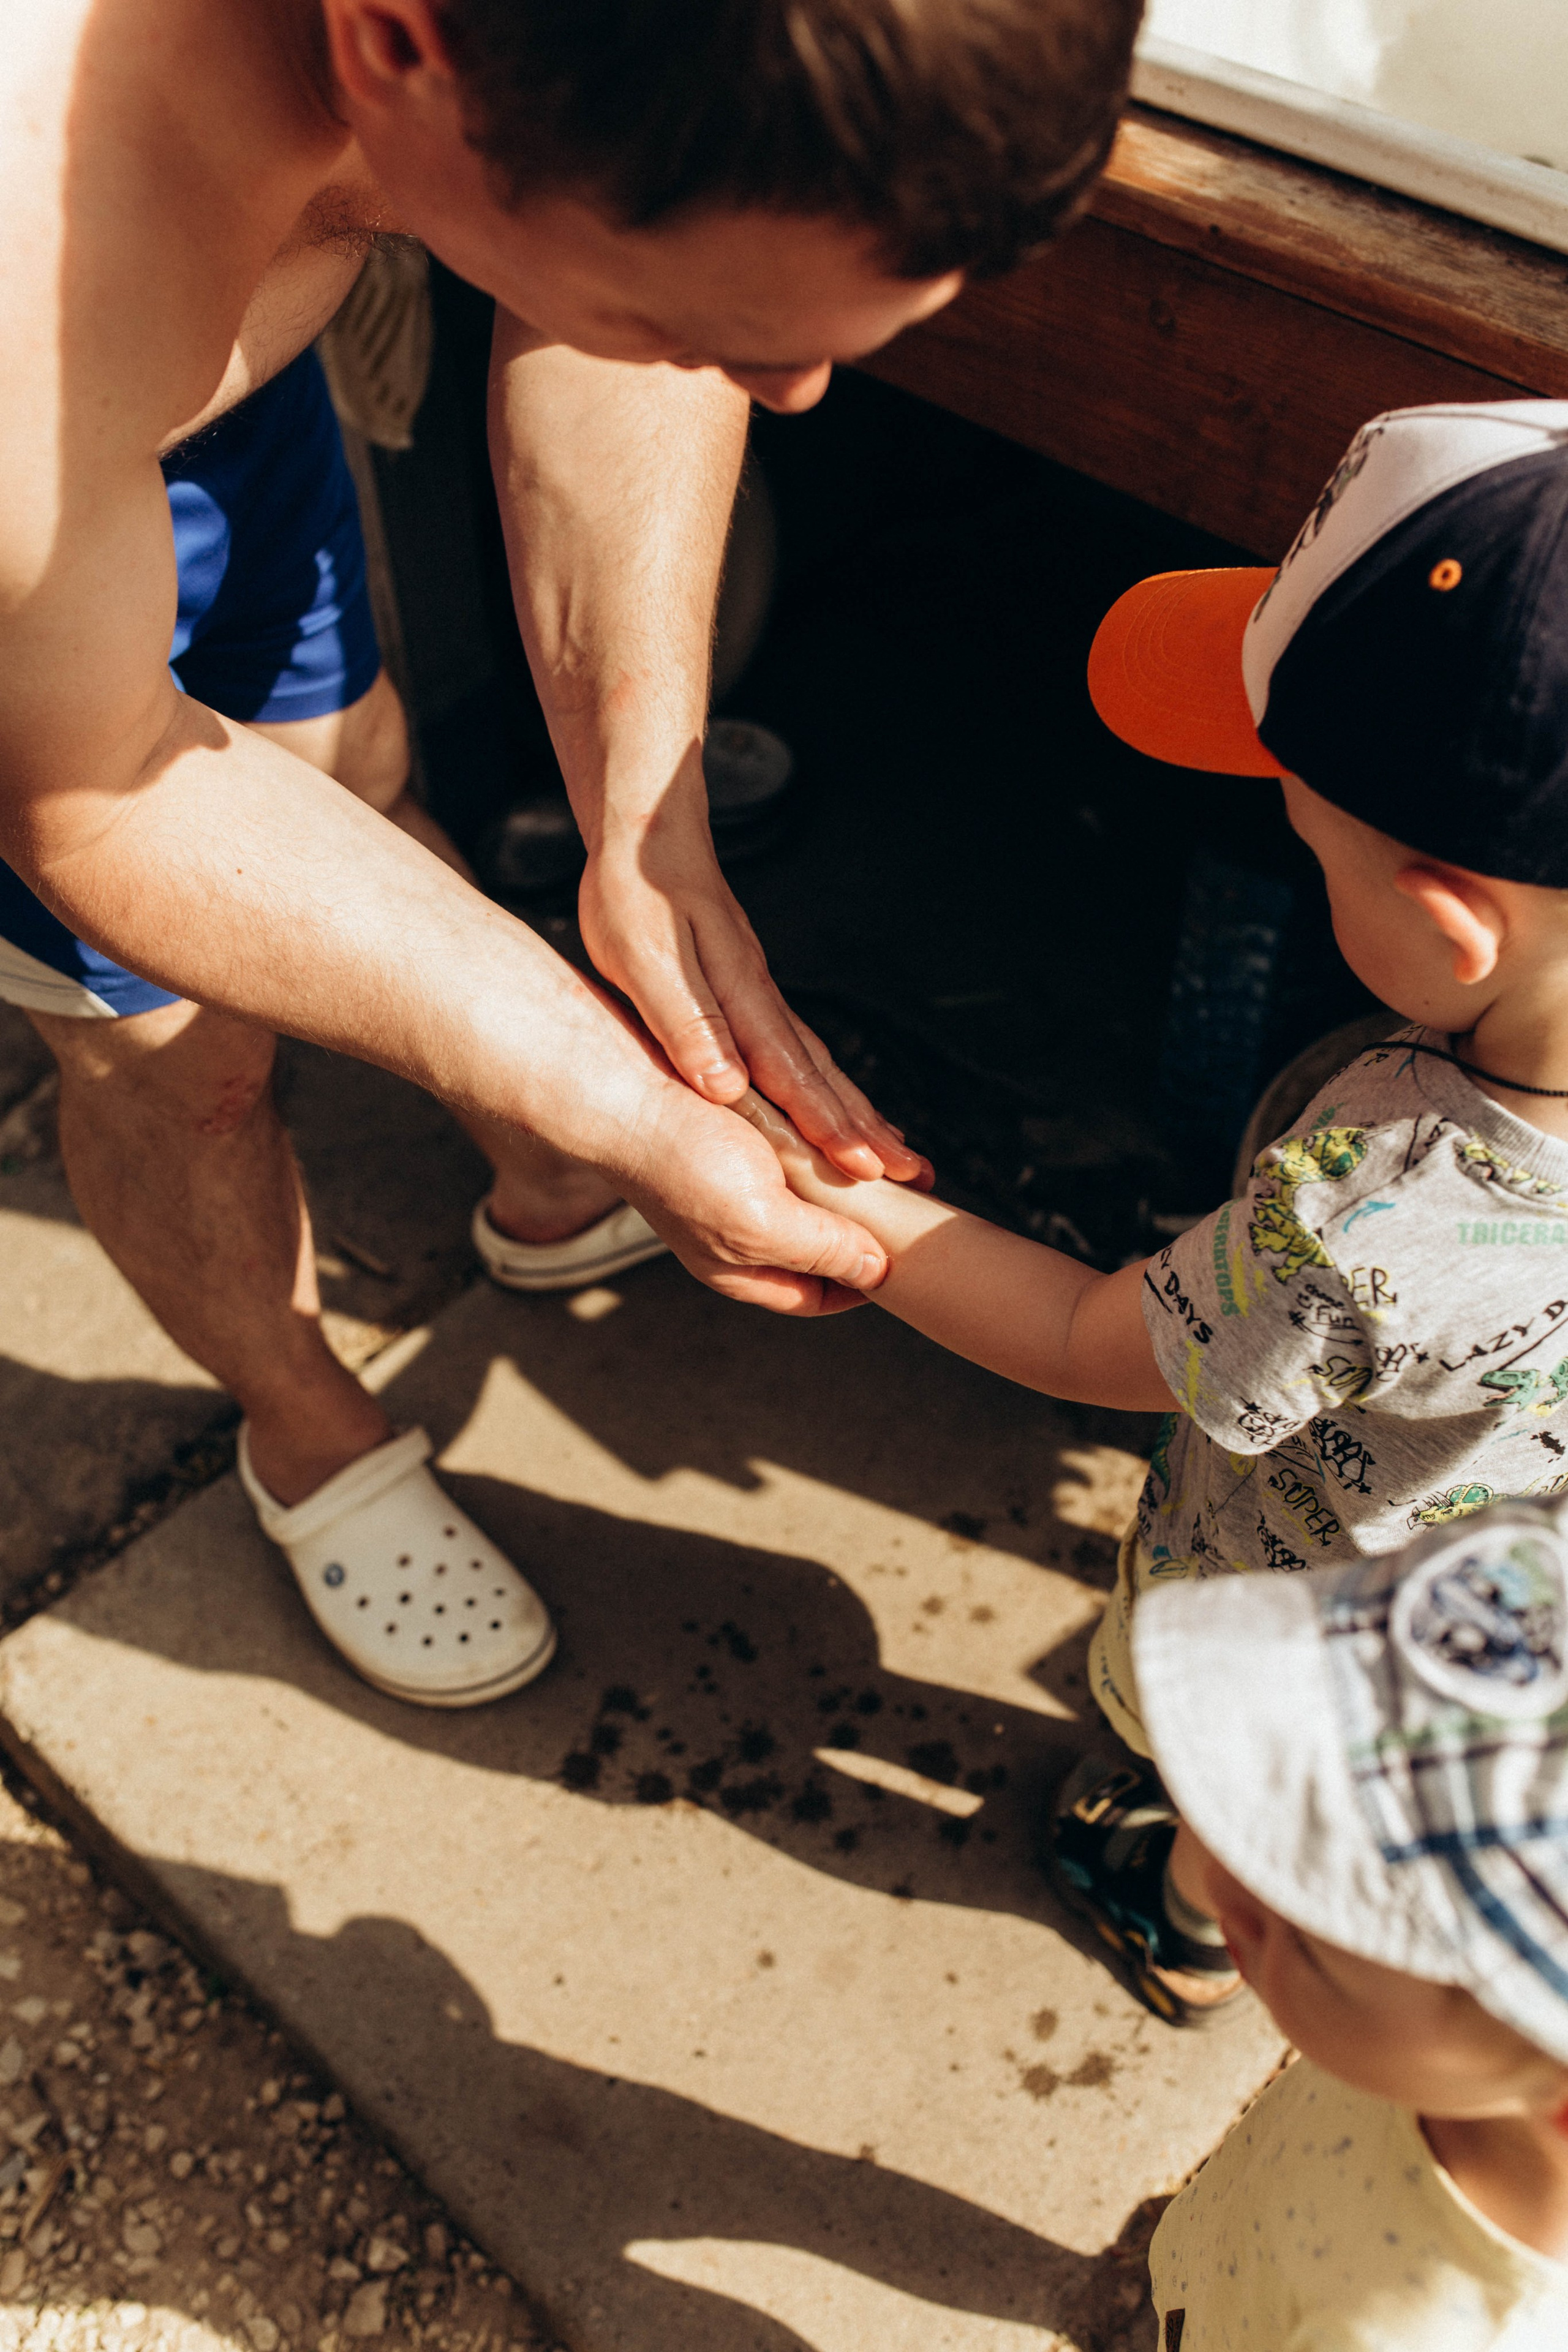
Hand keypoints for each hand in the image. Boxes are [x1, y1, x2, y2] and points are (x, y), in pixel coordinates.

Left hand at [578, 756, 931, 1186]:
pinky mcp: (746, 990)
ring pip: (817, 1063)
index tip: (865, 1168)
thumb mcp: (646, 962)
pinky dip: (824, 1082)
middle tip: (910, 1175)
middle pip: (822, 1075)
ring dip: (855, 1109)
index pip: (793, 1077)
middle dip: (866, 1128)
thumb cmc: (635, 894)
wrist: (645, 834)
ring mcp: (758, 994)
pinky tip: (834, 1098)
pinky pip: (796, 1049)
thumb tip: (728, 1089)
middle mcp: (760, 1000)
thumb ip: (688, 1024)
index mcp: (740, 998)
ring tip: (891, 1149)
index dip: (828, 1126)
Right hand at [614, 1049, 892, 1315]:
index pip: (815, 1296)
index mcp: (738, 1269)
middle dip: (866, 1231)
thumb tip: (877, 1271)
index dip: (863, 1286)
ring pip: (811, 1197)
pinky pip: (795, 1151)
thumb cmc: (680, 1160)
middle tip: (913, 1209)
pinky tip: (847, 1127)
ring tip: (893, 1167)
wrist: (621, 1085)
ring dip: (852, 1184)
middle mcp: (737, 1232)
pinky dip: (826, 1145)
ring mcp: (734, 1184)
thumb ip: (821, 1251)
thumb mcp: (760, 1221)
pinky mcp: (734, 1138)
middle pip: (818, 1247)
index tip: (907, 1262)